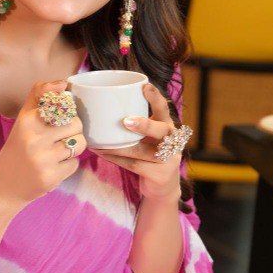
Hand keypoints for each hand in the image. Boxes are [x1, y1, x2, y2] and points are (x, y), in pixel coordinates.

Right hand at [0, 79, 86, 210]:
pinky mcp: (51, 177)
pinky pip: (75, 163)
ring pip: (79, 143)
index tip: (57, 119)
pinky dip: (68, 165)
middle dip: (72, 131)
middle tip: (57, 138)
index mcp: (27, 120)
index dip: (66, 112)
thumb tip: (63, 82)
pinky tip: (53, 166)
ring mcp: (42, 159)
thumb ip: (40, 95)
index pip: (64, 105)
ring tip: (57, 152)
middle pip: (77, 124)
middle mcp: (34, 138)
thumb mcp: (23, 118)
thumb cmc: (18, 147)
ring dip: (73, 148)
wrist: (3, 185)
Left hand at [93, 82, 182, 201]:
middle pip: (160, 130)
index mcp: (168, 127)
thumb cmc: (149, 155)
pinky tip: (102, 153)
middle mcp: (173, 141)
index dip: (155, 97)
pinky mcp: (159, 175)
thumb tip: (100, 103)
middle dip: (144, 125)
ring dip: (119, 147)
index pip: (164, 109)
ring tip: (100, 143)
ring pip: (142, 151)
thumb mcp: (149, 137)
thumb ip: (135, 123)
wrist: (163, 186)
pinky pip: (134, 165)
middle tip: (125, 121)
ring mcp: (169, 159)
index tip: (144, 86)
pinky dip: (116, 159)